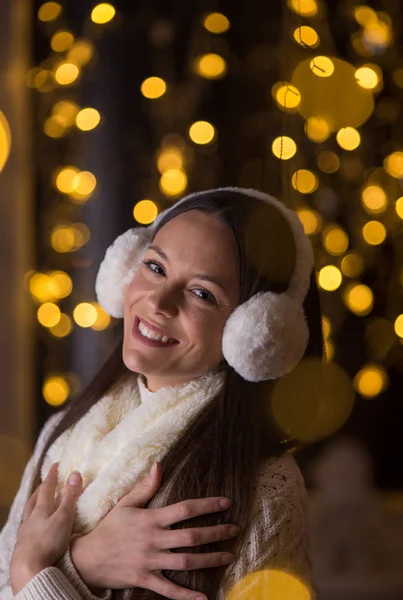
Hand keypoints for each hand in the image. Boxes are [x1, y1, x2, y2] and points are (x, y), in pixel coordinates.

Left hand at [10, 462, 82, 593]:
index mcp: (41, 509)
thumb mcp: (64, 517)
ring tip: (37, 503)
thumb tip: (75, 473)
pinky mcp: (23, 546)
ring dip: (33, 506)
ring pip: (28, 514)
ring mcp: (25, 533)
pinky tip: (33, 528)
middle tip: (45, 483)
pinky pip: (26, 529)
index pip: (47, 488)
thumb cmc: (48, 541)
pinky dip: (30, 523)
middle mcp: (30, 518)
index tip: (55, 465)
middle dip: (40, 489)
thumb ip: (70, 497)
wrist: (28, 568)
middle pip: (34, 500)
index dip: (52, 476)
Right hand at [71, 462, 238, 599]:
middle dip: (216, 533)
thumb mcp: (126, 504)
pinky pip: (169, 589)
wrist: (86, 558)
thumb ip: (146, 486)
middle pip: (192, 536)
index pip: (185, 509)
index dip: (207, 505)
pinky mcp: (145, 579)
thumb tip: (160, 465)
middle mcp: (154, 539)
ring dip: (210, 559)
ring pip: (186, 561)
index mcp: (151, 518)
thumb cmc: (109, 528)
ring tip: (229, 555)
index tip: (227, 503)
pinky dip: (187, 595)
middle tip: (236, 530)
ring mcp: (150, 561)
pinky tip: (204, 596)